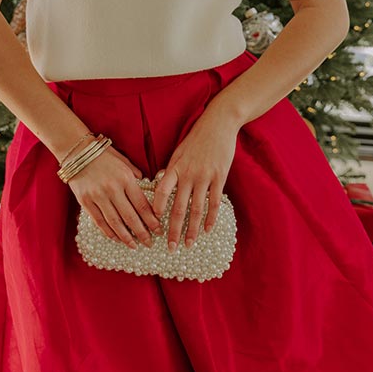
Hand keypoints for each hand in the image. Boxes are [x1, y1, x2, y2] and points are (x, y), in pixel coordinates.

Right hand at [68, 146, 163, 248]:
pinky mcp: (85, 201)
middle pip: (130, 217)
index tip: (158, 230)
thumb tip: (146, 185)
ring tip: (134, 245)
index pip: (142, 204)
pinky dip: (108, 232)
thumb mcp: (124, 160)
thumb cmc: (103, 155)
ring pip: (114, 222)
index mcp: (125, 178)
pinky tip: (116, 238)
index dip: (151, 220)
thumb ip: (135, 174)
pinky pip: (99, 221)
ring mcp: (98, 196)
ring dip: (126, 237)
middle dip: (142, 232)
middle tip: (149, 243)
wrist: (77, 151)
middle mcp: (112, 189)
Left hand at [152, 106, 238, 251]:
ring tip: (188, 244)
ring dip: (192, 230)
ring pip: (196, 209)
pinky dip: (210, 218)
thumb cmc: (197, 138)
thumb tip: (161, 183)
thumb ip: (172, 169)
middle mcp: (188, 174)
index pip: (161, 191)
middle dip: (174, 230)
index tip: (153, 222)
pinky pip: (214, 202)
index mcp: (175, 166)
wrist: (218, 124)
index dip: (156, 207)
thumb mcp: (179, 151)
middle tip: (170, 247)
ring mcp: (205, 176)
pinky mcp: (219, 177)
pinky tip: (206, 230)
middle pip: (178, 207)